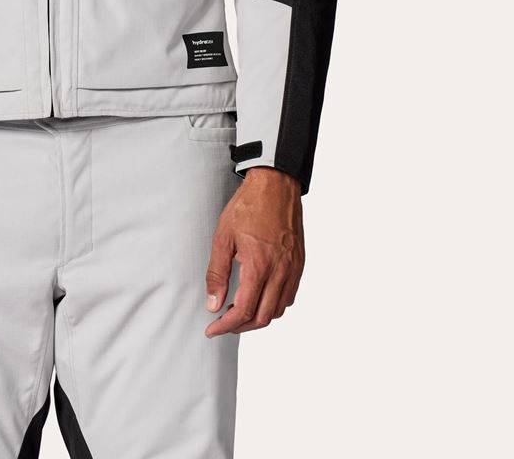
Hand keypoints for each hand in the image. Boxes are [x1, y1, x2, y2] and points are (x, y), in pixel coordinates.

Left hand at [203, 167, 304, 336]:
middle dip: (240, 326)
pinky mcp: (299, 264)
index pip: (244, 310)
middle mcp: (280, 271)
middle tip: (223, 323)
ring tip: (239, 309)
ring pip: (277, 310)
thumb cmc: (248, 206)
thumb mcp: (223, 236)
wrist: (275, 184)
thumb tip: (213, 303)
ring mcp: (293, 269)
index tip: (213, 329)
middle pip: (262, 317)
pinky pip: (288, 296)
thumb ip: (217, 273)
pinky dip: (273, 304)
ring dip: (258, 317)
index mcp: (259, 265)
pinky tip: (259, 295)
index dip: (226, 325)